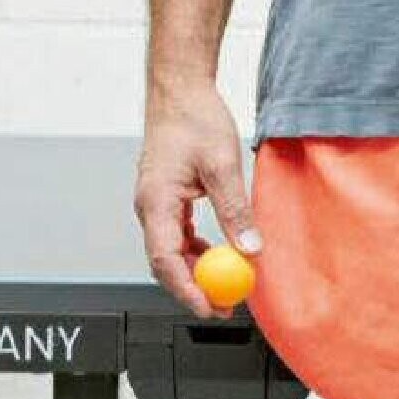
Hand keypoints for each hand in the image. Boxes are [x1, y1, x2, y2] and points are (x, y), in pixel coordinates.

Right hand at [135, 85, 261, 319]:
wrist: (179, 91)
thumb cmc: (194, 119)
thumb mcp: (222, 166)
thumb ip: (234, 210)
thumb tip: (250, 249)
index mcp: (155, 201)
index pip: (165, 260)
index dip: (187, 289)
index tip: (211, 307)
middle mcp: (149, 207)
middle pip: (165, 263)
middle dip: (193, 288)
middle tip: (226, 306)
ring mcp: (155, 204)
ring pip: (171, 252)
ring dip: (197, 270)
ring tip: (229, 282)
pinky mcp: (165, 199)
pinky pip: (176, 235)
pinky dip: (197, 249)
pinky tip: (219, 251)